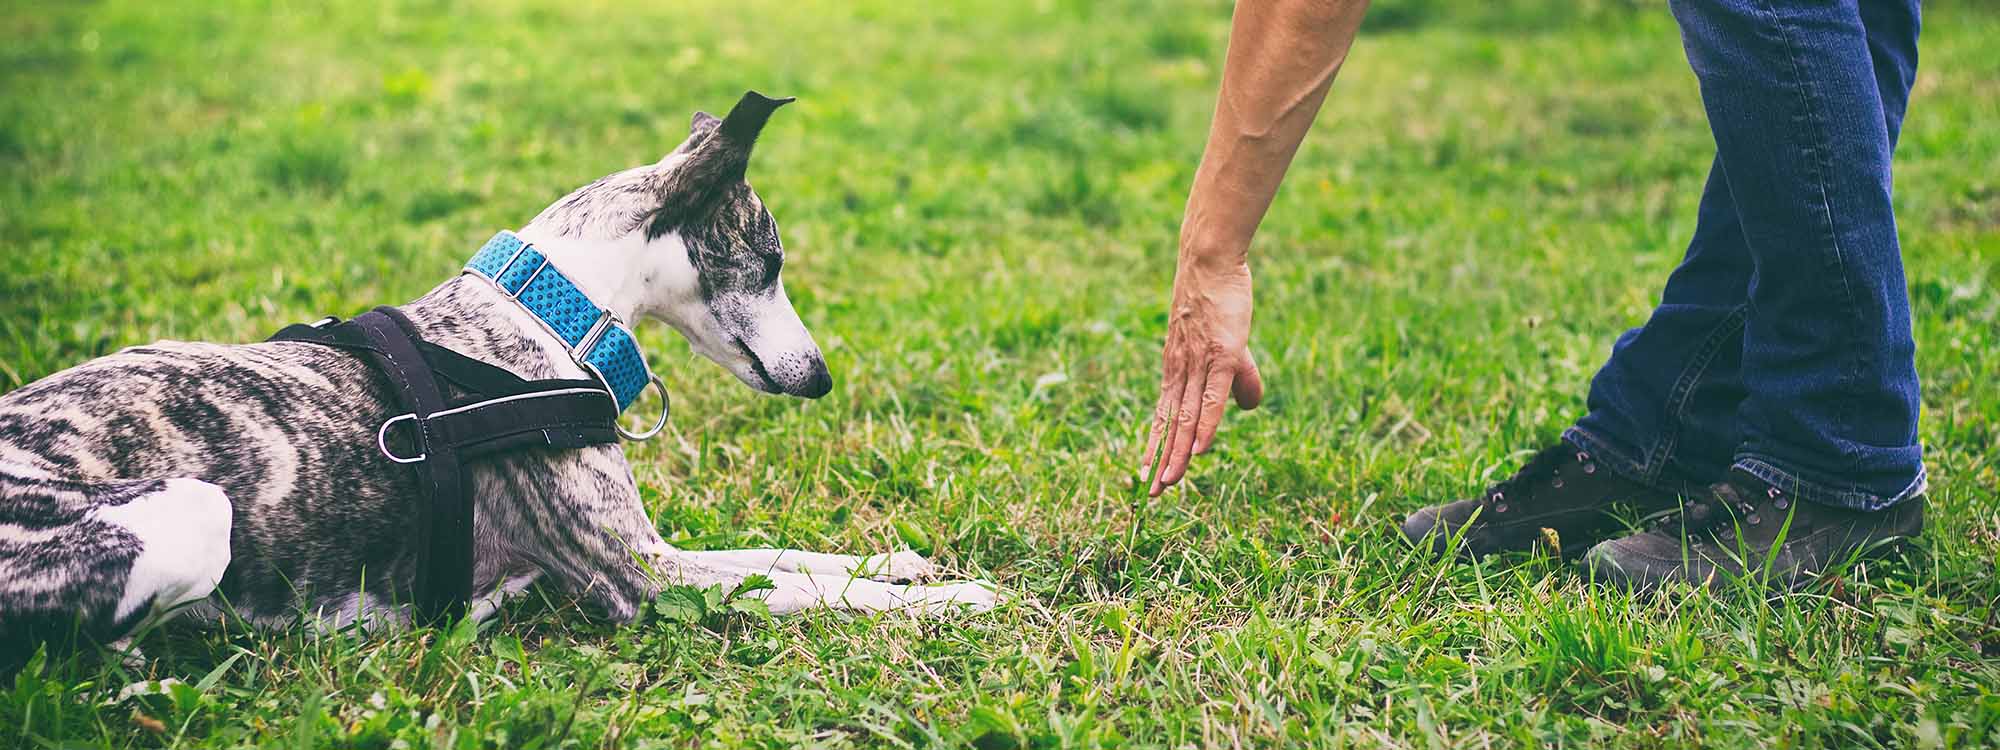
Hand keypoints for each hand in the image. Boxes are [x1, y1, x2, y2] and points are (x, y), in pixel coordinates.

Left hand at [1140, 256, 1263, 495]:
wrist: (1210, 262)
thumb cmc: (1218, 301)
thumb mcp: (1229, 346)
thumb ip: (1239, 380)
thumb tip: (1248, 408)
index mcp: (1176, 371)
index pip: (1163, 417)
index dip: (1155, 447)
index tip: (1145, 476)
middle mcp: (1180, 372)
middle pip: (1169, 424)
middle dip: (1159, 460)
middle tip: (1148, 494)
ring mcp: (1198, 364)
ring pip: (1186, 417)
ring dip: (1177, 452)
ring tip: (1168, 482)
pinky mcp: (1221, 354)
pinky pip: (1211, 398)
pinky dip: (1205, 426)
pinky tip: (1200, 449)